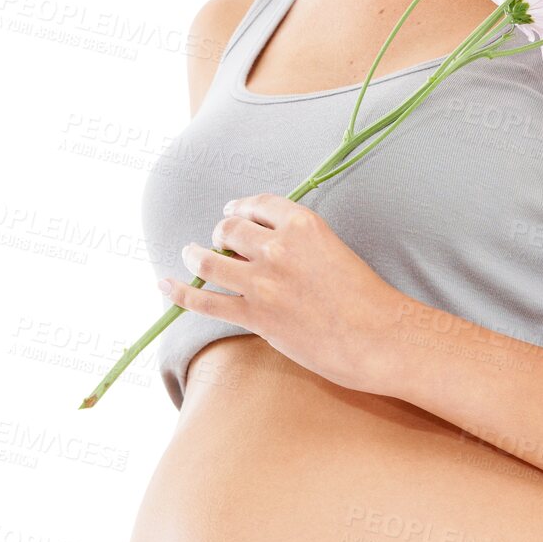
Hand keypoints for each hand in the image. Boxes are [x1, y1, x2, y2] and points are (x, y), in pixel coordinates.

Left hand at [162, 193, 401, 393]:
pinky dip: (179, 292)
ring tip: (188, 254)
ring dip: (194, 255)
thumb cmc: (366, 298)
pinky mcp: (255, 315)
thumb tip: (268, 248)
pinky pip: (205, 300)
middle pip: (230, 228)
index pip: (259, 204)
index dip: (240, 206)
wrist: (378, 337)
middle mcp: (278, 247)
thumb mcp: (335, 251)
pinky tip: (164, 283)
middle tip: (219, 240)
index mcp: (303, 224)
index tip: (232, 210)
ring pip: (210, 260)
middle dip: (221, 232)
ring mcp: (263, 282)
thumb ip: (302, 244)